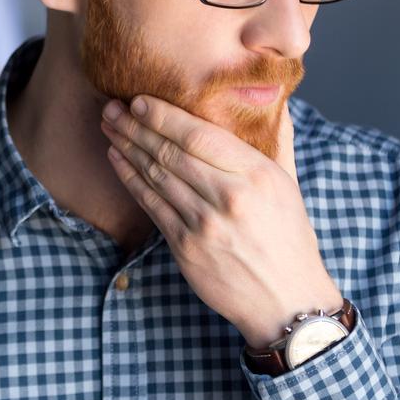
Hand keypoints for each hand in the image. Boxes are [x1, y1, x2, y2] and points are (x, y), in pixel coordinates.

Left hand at [100, 95, 341, 346]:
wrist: (286, 301)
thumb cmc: (288, 237)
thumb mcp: (290, 183)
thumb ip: (278, 139)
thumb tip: (272, 99)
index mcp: (257, 175)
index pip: (199, 135)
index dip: (163, 116)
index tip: (139, 100)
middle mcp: (229, 197)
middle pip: (170, 152)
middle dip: (135, 126)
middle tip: (111, 107)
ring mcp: (204, 224)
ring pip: (155, 175)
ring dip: (127, 147)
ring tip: (109, 127)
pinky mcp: (185, 247)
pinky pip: (150, 205)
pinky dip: (130, 178)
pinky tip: (117, 159)